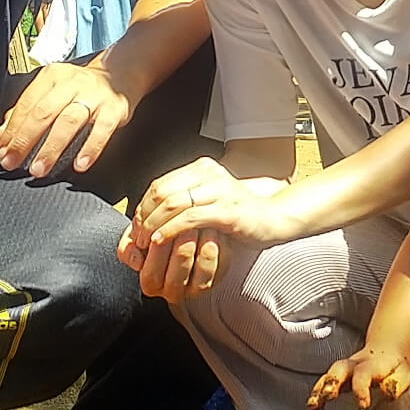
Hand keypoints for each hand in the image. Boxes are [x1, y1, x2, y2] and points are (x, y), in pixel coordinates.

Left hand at [0, 60, 131, 176]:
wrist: (120, 74)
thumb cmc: (79, 88)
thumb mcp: (52, 92)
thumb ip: (26, 113)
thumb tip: (1, 137)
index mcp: (52, 77)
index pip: (27, 104)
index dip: (13, 130)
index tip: (3, 151)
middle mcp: (72, 83)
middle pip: (44, 112)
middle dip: (25, 140)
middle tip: (13, 162)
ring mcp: (94, 95)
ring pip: (69, 121)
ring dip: (52, 147)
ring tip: (39, 168)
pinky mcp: (115, 109)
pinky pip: (102, 130)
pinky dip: (90, 148)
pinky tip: (80, 164)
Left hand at [122, 159, 295, 298]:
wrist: (273, 219)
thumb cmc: (237, 214)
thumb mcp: (208, 200)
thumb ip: (183, 201)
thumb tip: (149, 213)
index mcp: (202, 168)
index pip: (160, 184)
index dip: (143, 205)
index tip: (136, 226)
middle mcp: (210, 174)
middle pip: (163, 192)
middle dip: (145, 216)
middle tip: (136, 236)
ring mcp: (220, 190)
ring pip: (173, 204)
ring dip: (153, 224)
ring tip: (145, 241)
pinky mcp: (227, 210)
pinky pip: (189, 219)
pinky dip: (170, 230)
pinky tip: (160, 241)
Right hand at [308, 347, 409, 409]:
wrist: (389, 348)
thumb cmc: (396, 367)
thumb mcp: (404, 376)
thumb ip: (396, 385)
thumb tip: (387, 392)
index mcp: (372, 365)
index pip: (363, 375)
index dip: (361, 390)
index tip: (362, 406)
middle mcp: (354, 364)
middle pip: (339, 370)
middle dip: (331, 383)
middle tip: (327, 397)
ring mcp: (344, 369)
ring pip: (328, 375)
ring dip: (319, 390)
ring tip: (313, 406)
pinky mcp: (338, 376)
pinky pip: (323, 382)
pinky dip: (316, 394)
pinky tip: (313, 407)